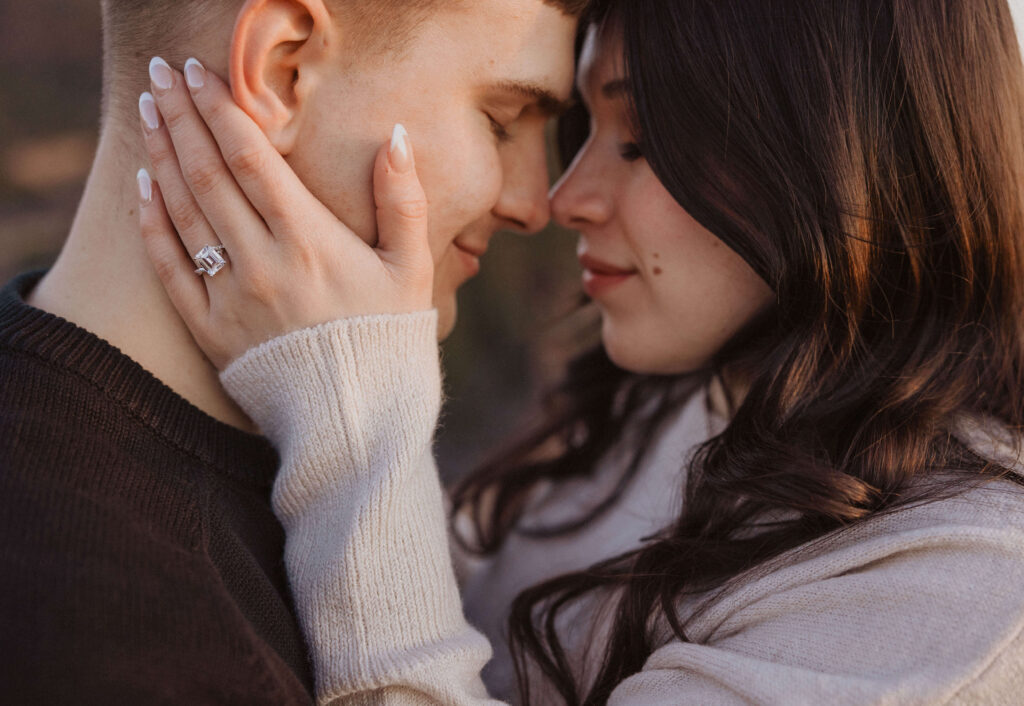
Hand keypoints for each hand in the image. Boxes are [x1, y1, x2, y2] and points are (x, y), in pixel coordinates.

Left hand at [136, 57, 432, 369]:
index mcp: (310, 241)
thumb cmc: (390, 342)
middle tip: (164, 76)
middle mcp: (262, 262)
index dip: (223, 110)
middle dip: (184, 117)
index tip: (202, 73)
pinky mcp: (210, 331)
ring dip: (161, 157)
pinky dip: (153, 224)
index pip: (253, 158)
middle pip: (209, 174)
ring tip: (150, 114)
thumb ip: (403, 201)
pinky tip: (144, 188)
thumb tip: (395, 137)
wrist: (357, 422)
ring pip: (183, 212)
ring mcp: (230, 296)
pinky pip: (170, 268)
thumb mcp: (413, 270)